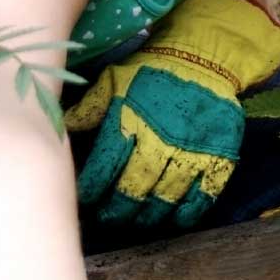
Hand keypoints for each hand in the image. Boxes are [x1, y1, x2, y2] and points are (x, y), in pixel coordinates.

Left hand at [65, 0, 279, 229]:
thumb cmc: (155, 70)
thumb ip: (91, 107)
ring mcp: (192, 151)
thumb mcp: (116, 79)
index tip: (86, 200)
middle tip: (108, 218)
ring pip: (166, 196)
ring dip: (148, 215)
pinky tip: (175, 220)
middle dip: (117, 208)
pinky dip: (188, 212)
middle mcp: (161, 139)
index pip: (106, 164)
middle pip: (134, 187)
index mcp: (132, 119)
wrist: (205, 58)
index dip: (93, 187)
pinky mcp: (218, 157)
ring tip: (137, 221)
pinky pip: (202, 195)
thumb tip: (61, 126)